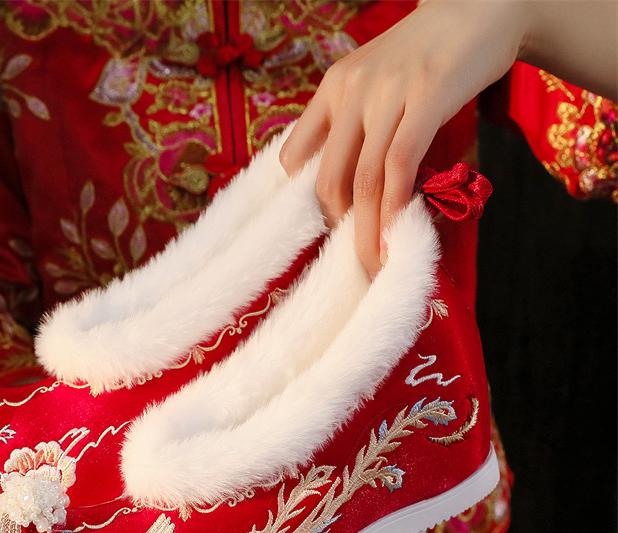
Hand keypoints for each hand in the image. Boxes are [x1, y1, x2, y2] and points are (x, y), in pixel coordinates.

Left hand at [279, 0, 527, 277]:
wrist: (481, 5)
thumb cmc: (428, 55)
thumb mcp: (376, 83)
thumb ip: (357, 125)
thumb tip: (354, 188)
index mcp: (332, 89)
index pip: (295, 157)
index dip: (307, 201)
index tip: (329, 229)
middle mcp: (350, 91)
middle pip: (328, 179)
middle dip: (338, 229)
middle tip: (355, 260)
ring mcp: (387, 92)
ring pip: (364, 178)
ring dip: (369, 230)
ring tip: (376, 262)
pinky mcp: (426, 95)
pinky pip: (401, 162)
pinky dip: (397, 203)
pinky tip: (400, 230)